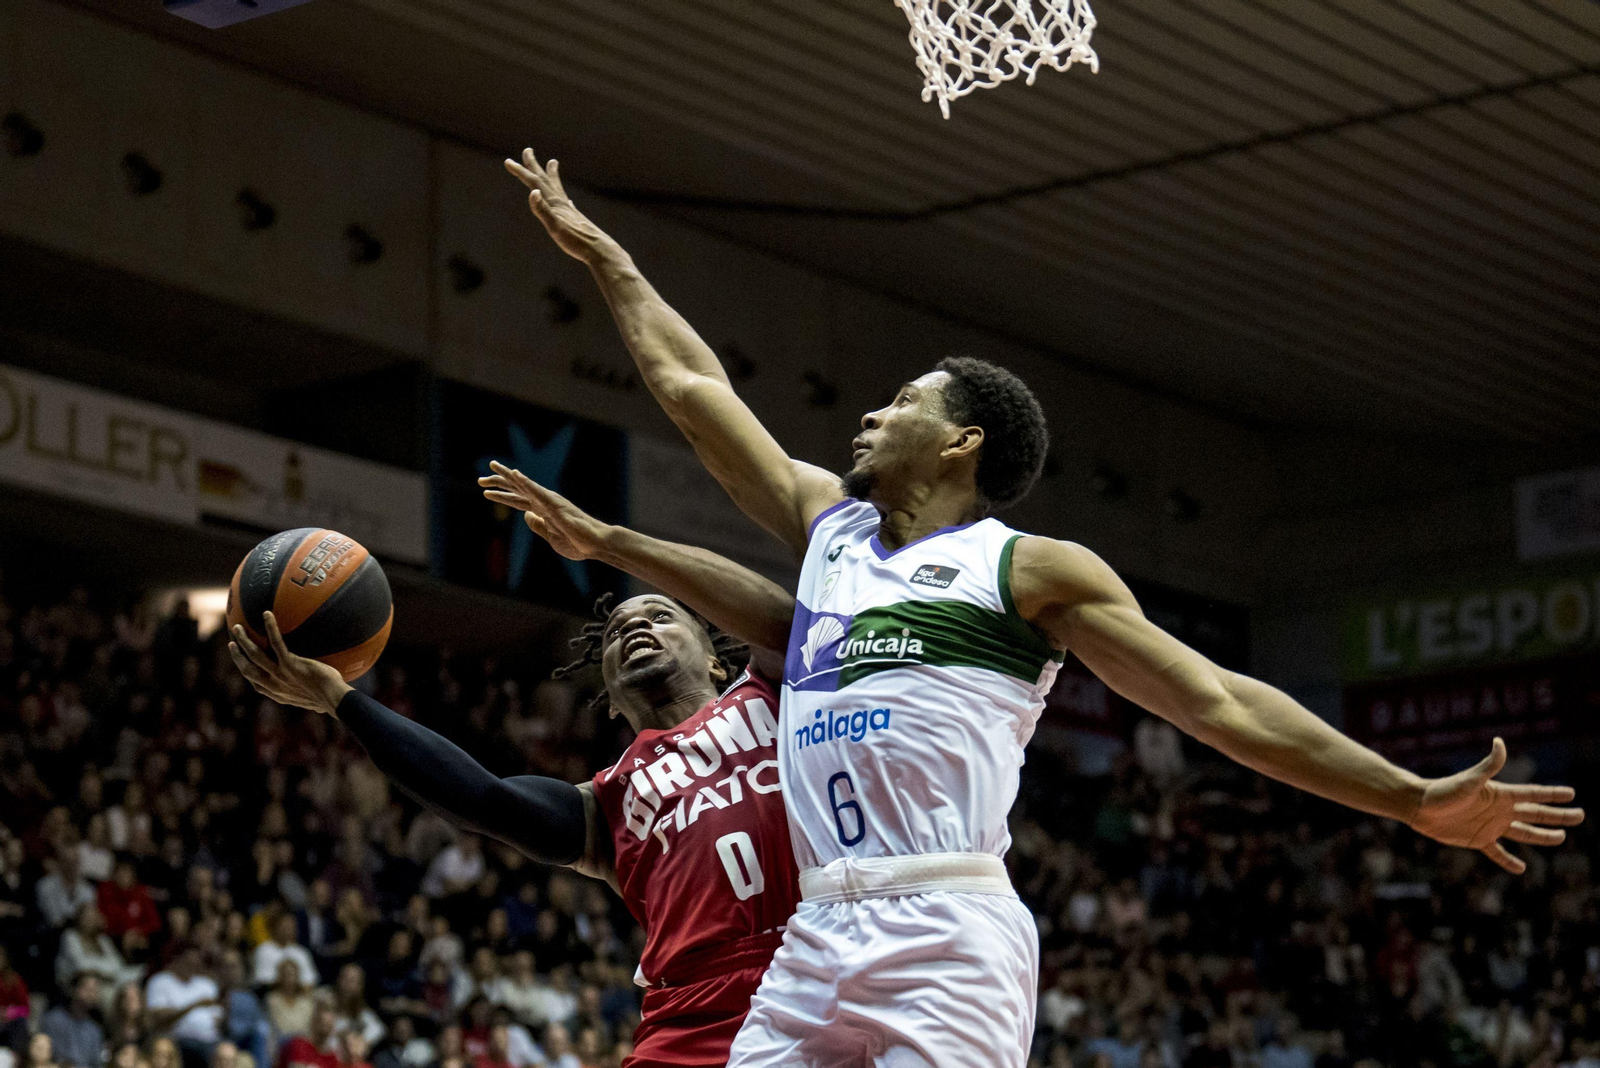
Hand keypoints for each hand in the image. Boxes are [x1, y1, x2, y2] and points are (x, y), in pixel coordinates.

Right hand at [229, 612, 351, 716]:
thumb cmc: (330, 697)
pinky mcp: (290, 664)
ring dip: (244, 640)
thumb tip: (314, 679)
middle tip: (231, 643)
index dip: (246, 671)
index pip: (256, 683)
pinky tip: (267, 614)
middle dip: (237, 656)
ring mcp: (280, 674)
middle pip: (247, 669)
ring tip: (237, 628)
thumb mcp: (313, 696)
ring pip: (255, 655)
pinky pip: (276, 643)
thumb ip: (307, 687)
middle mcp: (274, 685)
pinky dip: (270, 628)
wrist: (334, 700)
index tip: (240, 662)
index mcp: (278, 693)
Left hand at [478, 461, 612, 561]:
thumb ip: (537, 525)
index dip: (501, 495)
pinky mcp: (555, 504)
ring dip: (508, 476)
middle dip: (499, 482)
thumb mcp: (550, 537)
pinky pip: (537, 491)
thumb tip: (526, 515)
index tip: (485, 492)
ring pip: (524, 485)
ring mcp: (549, 501)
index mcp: (542, 511)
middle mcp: (544, 502)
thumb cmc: (577, 542)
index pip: (517, 500)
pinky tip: (514, 474)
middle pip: (517, 489)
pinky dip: (525, 482)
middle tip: (480, 479)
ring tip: (492, 466)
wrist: (595, 544)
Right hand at [503, 149, 607, 261]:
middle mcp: (561, 202)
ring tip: (553, 163)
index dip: (520, 172)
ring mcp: (568, 210)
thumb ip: (543, 210)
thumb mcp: (555, 227)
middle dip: (534, 165)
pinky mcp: (574, 219)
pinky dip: (562, 196)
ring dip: (551, 174)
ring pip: (557, 187)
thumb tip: (532, 192)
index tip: (508, 161)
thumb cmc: (576, 241)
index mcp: (554, 203)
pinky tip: (567, 201)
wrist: (599, 250)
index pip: (534, 183)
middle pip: (545, 179)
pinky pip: (565, 202)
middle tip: (528, 150)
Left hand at [1408, 738, 1583, 873]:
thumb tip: (1500, 742)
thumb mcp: (1469, 779)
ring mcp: (1490, 826)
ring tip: (1561, 838)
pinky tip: (1521, 869)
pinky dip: (1509, 861)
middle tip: (1580, 816)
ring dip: (1542, 836)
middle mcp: (1499, 811)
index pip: (1534, 795)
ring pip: (1524, 833)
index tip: (1572, 794)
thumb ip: (1488, 765)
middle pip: (1536, 814)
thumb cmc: (1443, 790)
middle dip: (1558, 816)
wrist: (1419, 806)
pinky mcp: (1478, 840)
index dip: (1553, 795)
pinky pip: (1498, 852)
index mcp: (1501, 795)